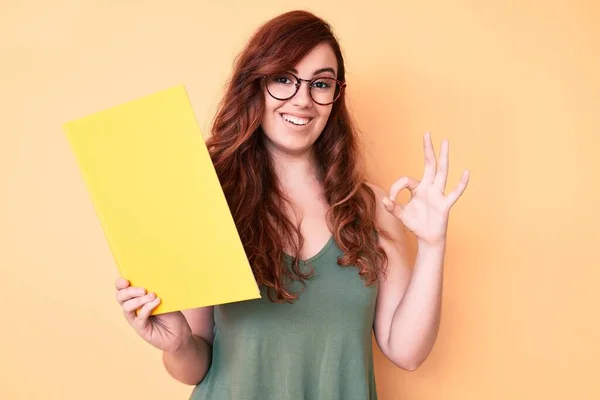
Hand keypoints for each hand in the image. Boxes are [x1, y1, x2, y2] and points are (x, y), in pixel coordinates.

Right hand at [115, 278, 191, 352]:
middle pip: (120, 297)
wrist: (178, 332)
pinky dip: (147, 308)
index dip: (120, 284)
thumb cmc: (171, 313)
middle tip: (143, 290)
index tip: (126, 281)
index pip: (122, 288)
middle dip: (129, 291)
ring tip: (152, 295)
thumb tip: (153, 279)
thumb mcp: (164, 297)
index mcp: (135, 296)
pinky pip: (139, 317)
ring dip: (139, 300)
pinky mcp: (140, 328)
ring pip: (127, 307)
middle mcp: (133, 307)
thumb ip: (156, 289)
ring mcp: (135, 318)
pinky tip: (157, 302)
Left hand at [383, 132, 468, 246]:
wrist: (427, 238)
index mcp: (418, 188)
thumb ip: (392, 207)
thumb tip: (385, 200)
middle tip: (427, 134)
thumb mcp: (401, 215)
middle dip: (427, 150)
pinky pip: (454, 193)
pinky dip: (461, 184)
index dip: (395, 188)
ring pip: (442, 173)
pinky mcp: (444, 204)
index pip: (406, 180)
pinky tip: (466, 172)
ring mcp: (438, 194)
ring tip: (445, 142)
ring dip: (443, 158)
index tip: (390, 200)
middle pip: (429, 165)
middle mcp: (429, 188)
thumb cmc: (415, 224)